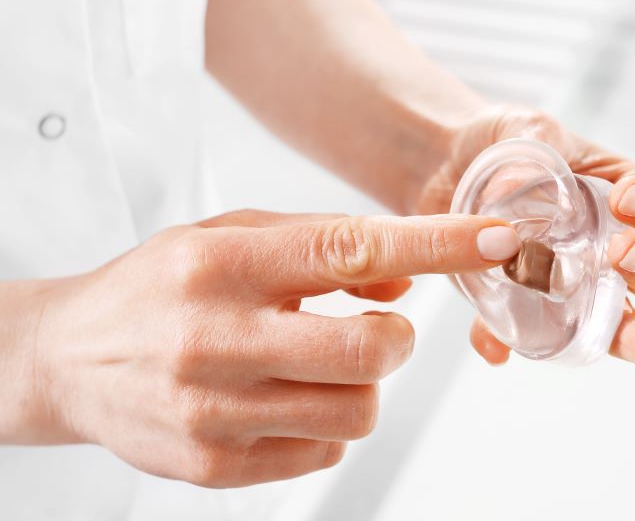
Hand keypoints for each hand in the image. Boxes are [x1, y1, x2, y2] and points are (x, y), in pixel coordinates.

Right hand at [15, 210, 518, 486]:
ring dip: (364, 386)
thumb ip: (320, 247)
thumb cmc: (161, 288)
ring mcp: (213, 412)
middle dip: (395, 341)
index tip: (494, 239)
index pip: (350, 249)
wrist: (71, 358)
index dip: (435, 245)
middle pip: (369, 352)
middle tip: (375, 330)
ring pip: (358, 412)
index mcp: (224, 263)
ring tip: (317, 365)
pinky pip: (322, 452)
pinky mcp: (213, 467)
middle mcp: (216, 337)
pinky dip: (326, 423)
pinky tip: (284, 400)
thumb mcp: (230, 237)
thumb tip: (404, 282)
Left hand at [416, 105, 634, 365]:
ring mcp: (568, 282)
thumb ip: (527, 146)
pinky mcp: (522, 303)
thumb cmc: (502, 141)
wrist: (447, 164)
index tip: (629, 202)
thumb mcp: (520, 127)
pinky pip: (525, 333)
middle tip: (622, 257)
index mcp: (622, 195)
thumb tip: (510, 190)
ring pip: (611, 319)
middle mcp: (606, 246)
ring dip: (627, 335)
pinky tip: (498, 347)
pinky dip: (511, 342)